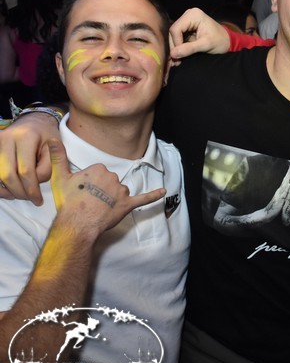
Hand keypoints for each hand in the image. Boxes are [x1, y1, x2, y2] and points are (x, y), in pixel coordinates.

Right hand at [0, 112, 59, 205]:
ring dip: (8, 190)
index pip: (25, 170)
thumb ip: (48, 167)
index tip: (38, 200)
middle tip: (30, 199)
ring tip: (21, 195)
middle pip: (8, 174)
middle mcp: (6, 139)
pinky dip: (0, 185)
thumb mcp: (55, 148)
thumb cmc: (47, 136)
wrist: (34, 122)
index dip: (31, 189)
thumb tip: (34, 184)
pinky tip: (9, 191)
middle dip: (19, 192)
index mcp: (25, 137)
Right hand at [48, 138, 165, 234]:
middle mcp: (113, 177)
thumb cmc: (69, 201)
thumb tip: (53, 140)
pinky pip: (144, 198)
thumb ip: (58, 157)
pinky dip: (154, 195)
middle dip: (103, 190)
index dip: (91, 183)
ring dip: (114, 198)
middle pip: (111, 181)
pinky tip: (164, 192)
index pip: (100, 173)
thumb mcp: (60, 177)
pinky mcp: (128, 204)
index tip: (84, 191)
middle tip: (90, 201)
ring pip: (121, 191)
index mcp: (99, 169)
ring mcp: (121, 191)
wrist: (77, 223)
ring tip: (100, 208)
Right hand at [169, 8, 230, 60]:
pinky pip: (179, 37)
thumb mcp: (205, 45)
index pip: (176, 29)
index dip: (176, 43)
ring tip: (177, 61)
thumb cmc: (220, 41)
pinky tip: (180, 56)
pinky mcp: (187, 27)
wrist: (227, 41)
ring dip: (176, 48)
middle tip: (175, 62)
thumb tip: (173, 54)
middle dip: (175, 47)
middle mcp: (188, 15)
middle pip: (174, 32)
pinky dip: (179, 47)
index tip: (179, 56)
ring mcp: (187, 20)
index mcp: (193, 15)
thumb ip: (189, 48)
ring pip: (174, 35)